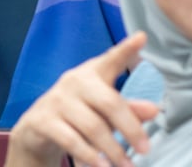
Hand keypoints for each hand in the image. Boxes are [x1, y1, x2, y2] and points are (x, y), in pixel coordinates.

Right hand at [6, 32, 158, 166]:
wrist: (37, 130)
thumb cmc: (79, 115)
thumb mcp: (104, 111)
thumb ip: (129, 109)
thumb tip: (155, 110)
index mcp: (92, 74)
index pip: (111, 60)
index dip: (126, 49)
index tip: (142, 37)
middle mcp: (73, 82)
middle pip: (109, 102)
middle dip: (131, 128)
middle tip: (146, 149)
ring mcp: (56, 100)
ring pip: (92, 126)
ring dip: (113, 150)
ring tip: (127, 166)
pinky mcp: (41, 120)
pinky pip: (71, 140)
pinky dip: (89, 156)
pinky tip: (102, 166)